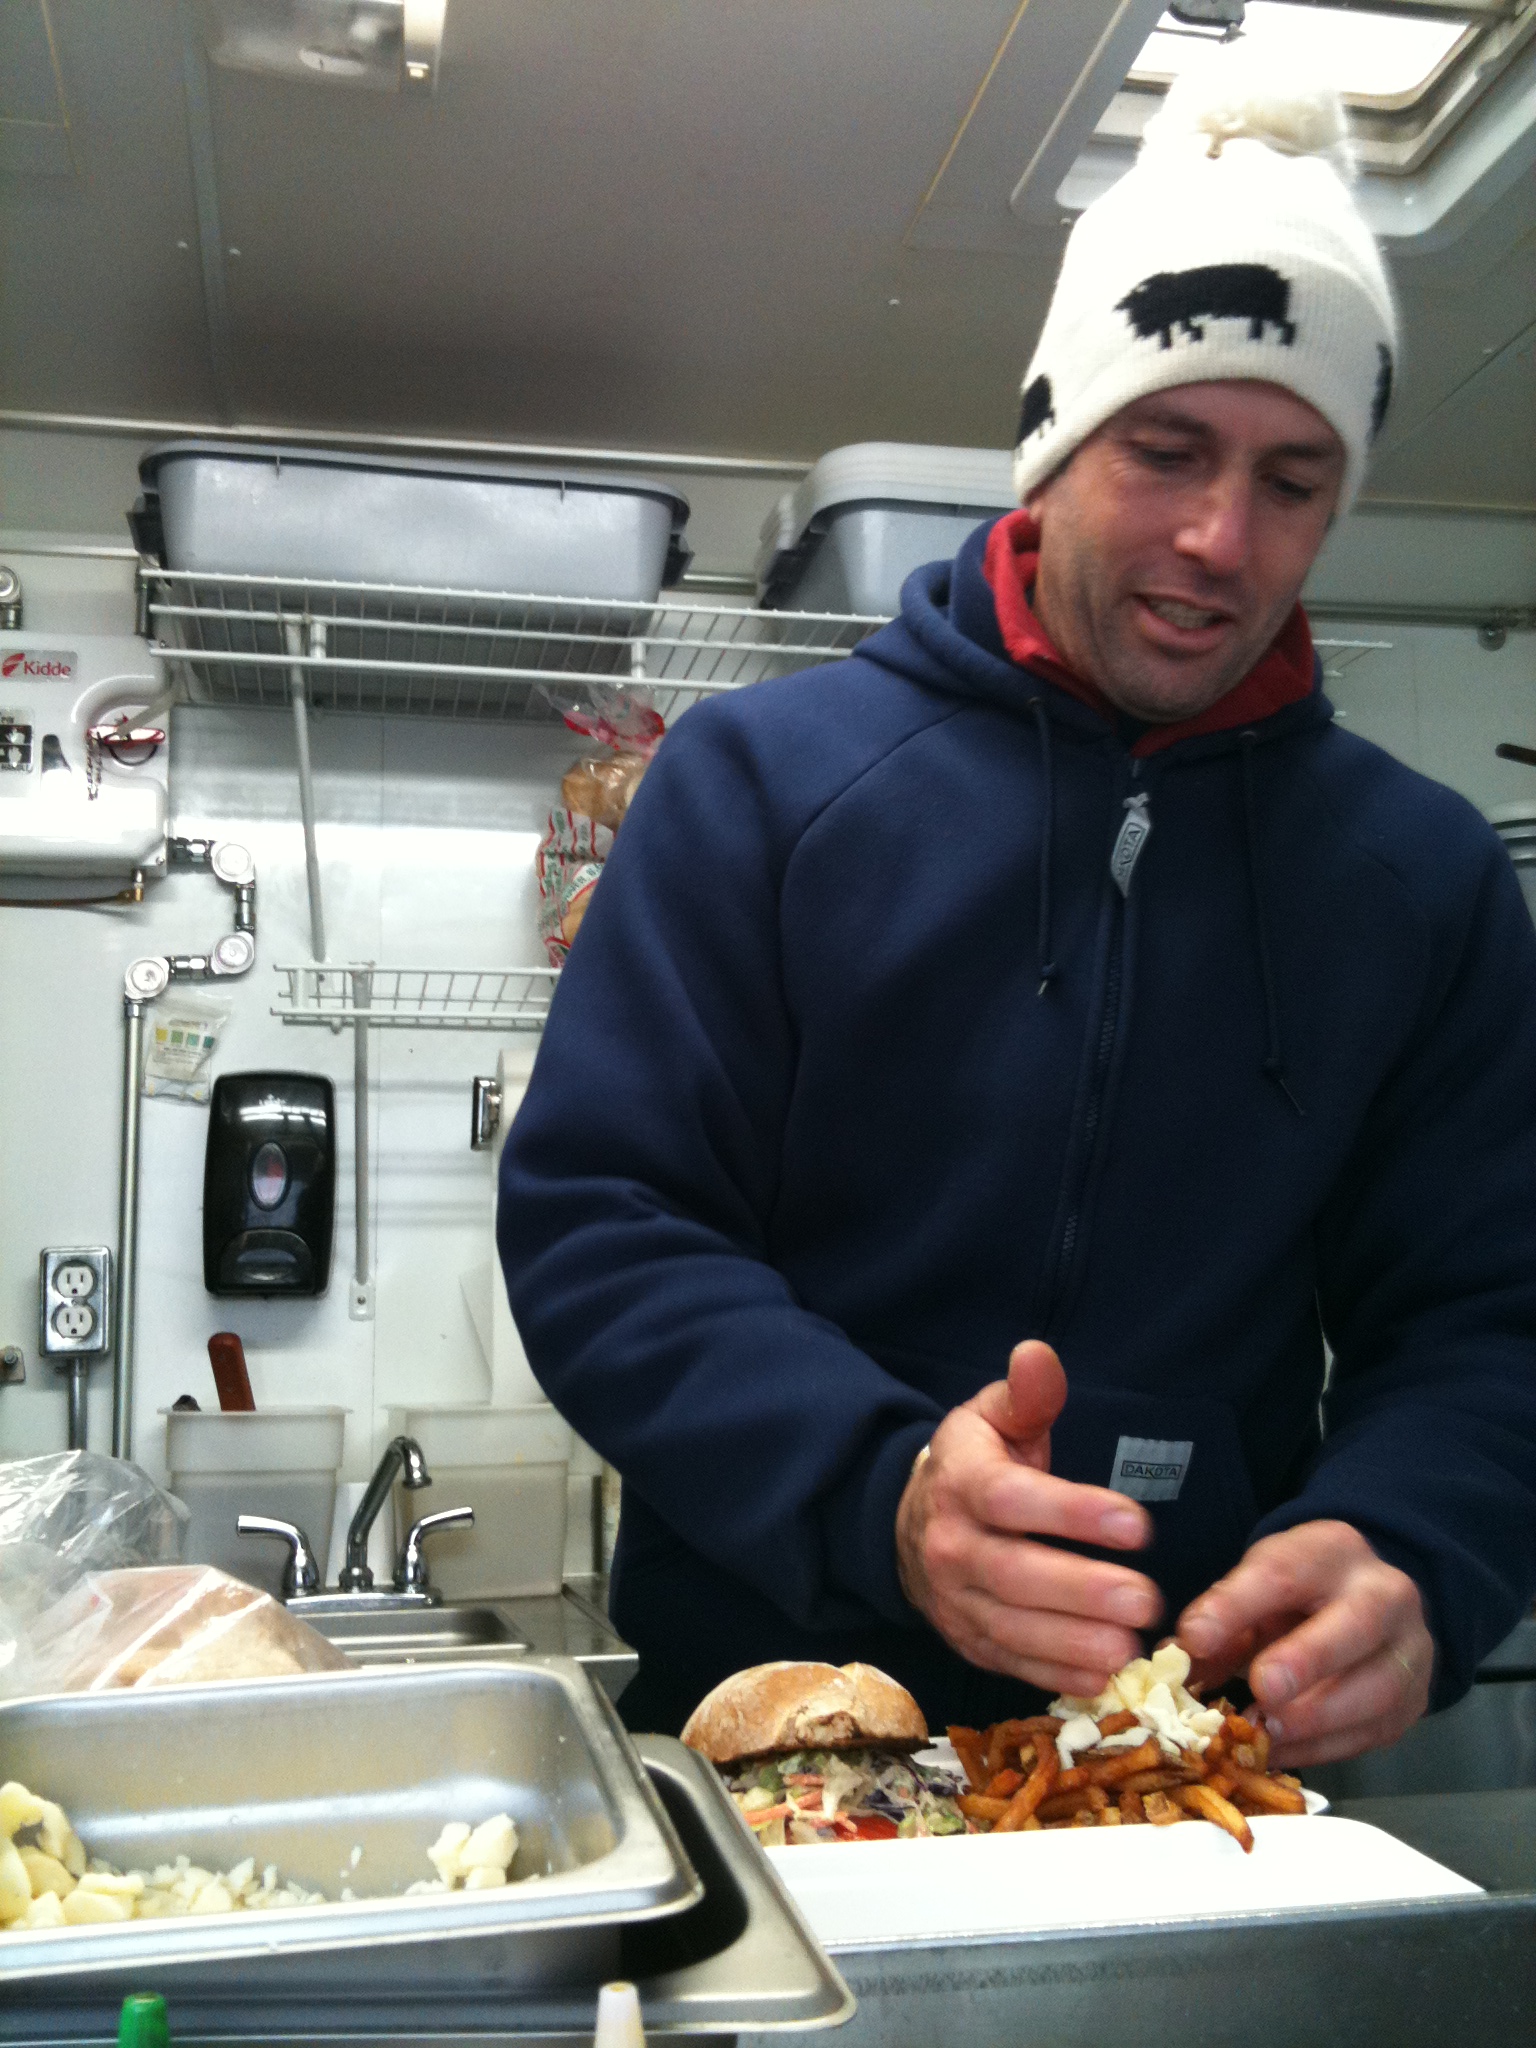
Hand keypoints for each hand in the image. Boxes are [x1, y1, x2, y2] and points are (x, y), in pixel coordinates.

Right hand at [895, 1340, 1162, 1696]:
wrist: (908, 1524)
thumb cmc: (975, 1464)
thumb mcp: (993, 1418)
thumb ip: (1026, 1394)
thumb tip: (1038, 1354)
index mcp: (962, 1482)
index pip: (1012, 1499)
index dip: (1072, 1513)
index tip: (1137, 1525)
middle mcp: (951, 1545)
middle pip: (1013, 1573)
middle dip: (1081, 1591)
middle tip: (1146, 1601)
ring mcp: (955, 1600)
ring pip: (1012, 1627)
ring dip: (1073, 1643)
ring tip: (1132, 1649)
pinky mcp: (967, 1641)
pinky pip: (1010, 1662)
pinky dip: (1056, 1676)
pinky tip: (1103, 1678)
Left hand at [1177, 1521, 1432, 1766]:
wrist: (1370, 1602)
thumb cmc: (1301, 1594)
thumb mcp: (1258, 1583)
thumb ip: (1221, 1617)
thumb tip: (1175, 1657)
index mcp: (1332, 1551)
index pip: (1285, 1572)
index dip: (1237, 1606)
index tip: (1194, 1638)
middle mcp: (1384, 1595)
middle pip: (1355, 1625)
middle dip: (1306, 1659)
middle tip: (1261, 1688)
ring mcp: (1410, 1652)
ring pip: (1377, 1689)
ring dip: (1315, 1718)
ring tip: (1263, 1732)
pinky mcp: (1412, 1705)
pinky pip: (1373, 1732)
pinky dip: (1322, 1748)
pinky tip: (1278, 1753)